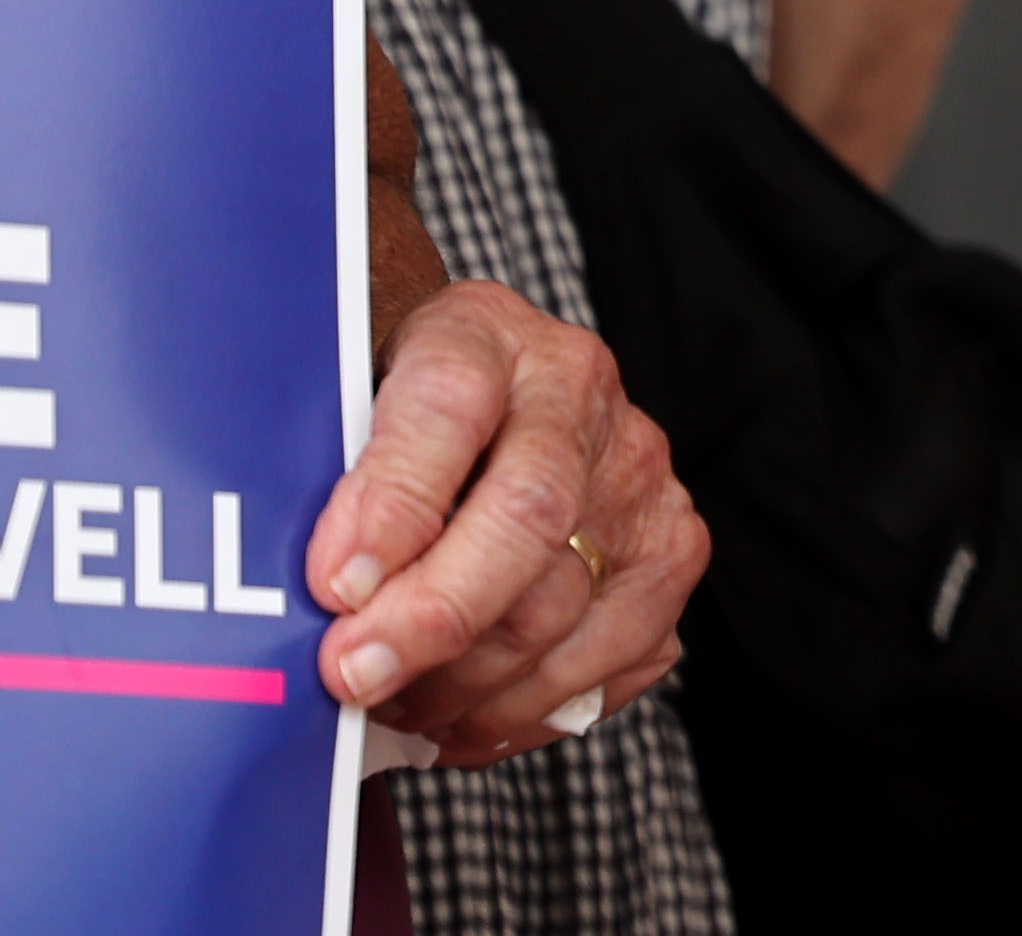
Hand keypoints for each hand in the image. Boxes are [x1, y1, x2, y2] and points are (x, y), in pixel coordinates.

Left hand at [303, 281, 707, 766]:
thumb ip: (328, 483)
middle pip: (527, 517)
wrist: (482, 406)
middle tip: (354, 675)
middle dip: (431, 616)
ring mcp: (637, 480)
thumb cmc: (393, 421)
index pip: (450, 408)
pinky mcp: (667, 557)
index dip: (394, 505)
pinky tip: (456, 714)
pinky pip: (606, 663)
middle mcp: (581, 398)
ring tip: (391, 701)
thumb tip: (323, 599)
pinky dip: (519, 713)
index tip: (333, 587)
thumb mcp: (343, 409)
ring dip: (461, 683)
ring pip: (560, 607)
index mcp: (485, 338)